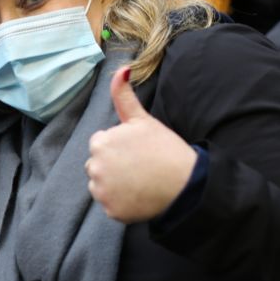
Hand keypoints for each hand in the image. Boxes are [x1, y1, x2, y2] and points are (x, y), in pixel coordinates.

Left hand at [86, 66, 197, 222]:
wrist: (184, 182)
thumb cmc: (164, 148)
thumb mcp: (142, 119)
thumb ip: (124, 96)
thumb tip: (121, 69)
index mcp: (100, 143)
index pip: (101, 144)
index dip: (120, 146)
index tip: (137, 150)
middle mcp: (95, 167)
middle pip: (98, 165)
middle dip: (114, 165)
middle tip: (140, 165)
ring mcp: (102, 192)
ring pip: (101, 186)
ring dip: (115, 185)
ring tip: (140, 180)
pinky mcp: (110, 211)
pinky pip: (111, 205)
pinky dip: (122, 203)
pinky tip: (140, 195)